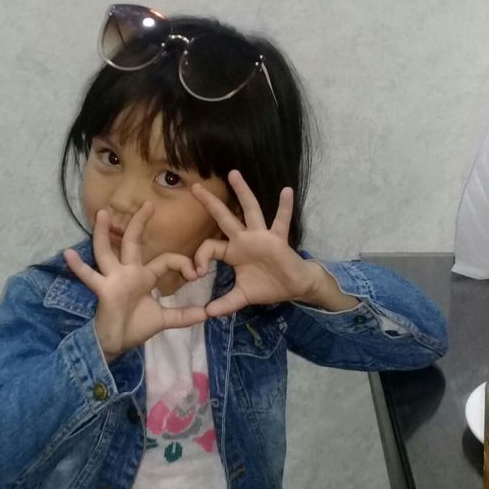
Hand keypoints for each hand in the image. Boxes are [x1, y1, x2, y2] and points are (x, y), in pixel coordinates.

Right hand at [63, 203, 206, 361]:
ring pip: (107, 252)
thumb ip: (184, 315)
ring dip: (104, 234)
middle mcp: (127, 272)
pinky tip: (69, 254)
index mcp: (143, 276)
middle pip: (133, 243)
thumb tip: (207, 314)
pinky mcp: (103, 290)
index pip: (165, 260)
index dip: (182, 263)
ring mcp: (113, 279)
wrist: (116, 343)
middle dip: (139, 223)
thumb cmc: (135, 327)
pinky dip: (79, 268)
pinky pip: (90, 278)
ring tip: (102, 213)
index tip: (197, 273)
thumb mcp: (164, 319)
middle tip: (148, 204)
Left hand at [190, 170, 322, 316]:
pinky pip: (281, 222)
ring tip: (233, 173)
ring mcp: (261, 236)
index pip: (209, 247)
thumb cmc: (267, 287)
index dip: (199, 258)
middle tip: (194, 187)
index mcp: (232, 252)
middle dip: (210, 203)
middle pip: (223, 218)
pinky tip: (286, 191)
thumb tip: (208, 314)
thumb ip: (225, 304)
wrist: (293, 287)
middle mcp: (244, 239)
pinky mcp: (277, 240)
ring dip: (242, 192)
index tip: (196, 274)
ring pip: (249, 211)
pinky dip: (285, 208)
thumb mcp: (242, 297)